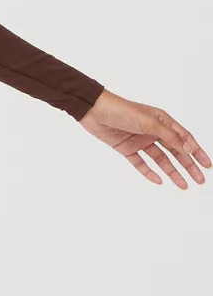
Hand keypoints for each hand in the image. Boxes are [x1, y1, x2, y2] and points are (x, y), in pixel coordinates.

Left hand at [79, 89, 208, 187]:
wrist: (94, 111)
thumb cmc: (122, 110)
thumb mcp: (149, 122)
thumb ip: (168, 136)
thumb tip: (187, 147)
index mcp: (163, 121)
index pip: (185, 139)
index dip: (197, 152)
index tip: (207, 165)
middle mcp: (154, 131)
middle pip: (176, 151)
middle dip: (189, 166)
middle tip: (199, 179)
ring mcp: (141, 141)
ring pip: (161, 159)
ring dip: (172, 172)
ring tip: (183, 185)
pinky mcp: (127, 148)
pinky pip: (141, 163)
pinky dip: (149, 172)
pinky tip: (159, 181)